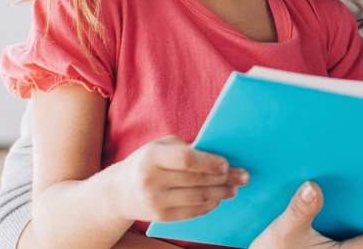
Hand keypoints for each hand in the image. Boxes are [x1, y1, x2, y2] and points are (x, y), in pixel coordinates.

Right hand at [105, 135, 248, 223]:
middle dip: (224, 179)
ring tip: (234, 188)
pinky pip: (191, 212)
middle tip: (243, 176)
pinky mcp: (161, 216)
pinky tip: (218, 198)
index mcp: (152, 157)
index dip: (210, 162)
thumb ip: (185, 148)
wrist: (119, 192)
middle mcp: (151, 180)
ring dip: (221, 193)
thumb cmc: (147, 161)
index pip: (186, 160)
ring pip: (197, 198)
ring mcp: (155, 201)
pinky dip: (208, 205)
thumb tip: (218, 153)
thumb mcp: (160, 146)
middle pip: (196, 181)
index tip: (227, 164)